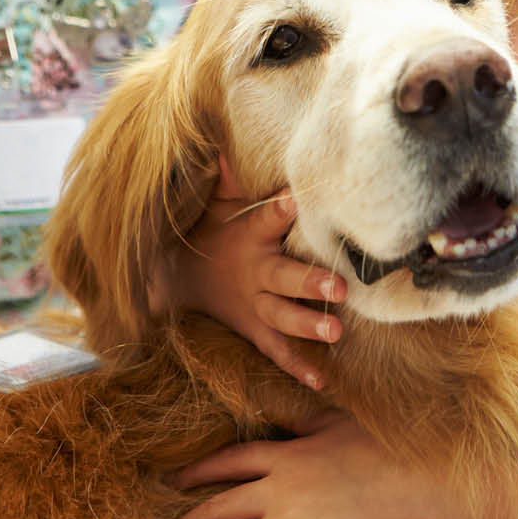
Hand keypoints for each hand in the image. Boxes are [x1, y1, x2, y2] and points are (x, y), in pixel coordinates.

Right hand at [164, 156, 345, 388]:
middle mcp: (255, 272)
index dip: (281, 209)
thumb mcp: (217, 202)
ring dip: (309, 325)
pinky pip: (277, 351)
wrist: (177, 280)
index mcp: (248, 236)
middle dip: (310, 283)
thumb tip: (226, 137)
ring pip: (283, 316)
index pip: (267, 218)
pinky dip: (298, 366)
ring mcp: (255, 304)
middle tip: (340, 289)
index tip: (298, 199)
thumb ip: (231, 176)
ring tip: (337, 332)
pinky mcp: (255, 329)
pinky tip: (324, 380)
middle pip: (283, 278)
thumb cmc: (213, 231)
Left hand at [168, 412, 453, 518]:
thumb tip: (296, 417)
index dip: (198, 471)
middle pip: (218, 508)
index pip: (229, 461)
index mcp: (286, 454)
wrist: (419, 482)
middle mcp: (278, 488)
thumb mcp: (343, 424)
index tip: (173, 480)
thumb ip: (310, 423)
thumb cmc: (389, 448)